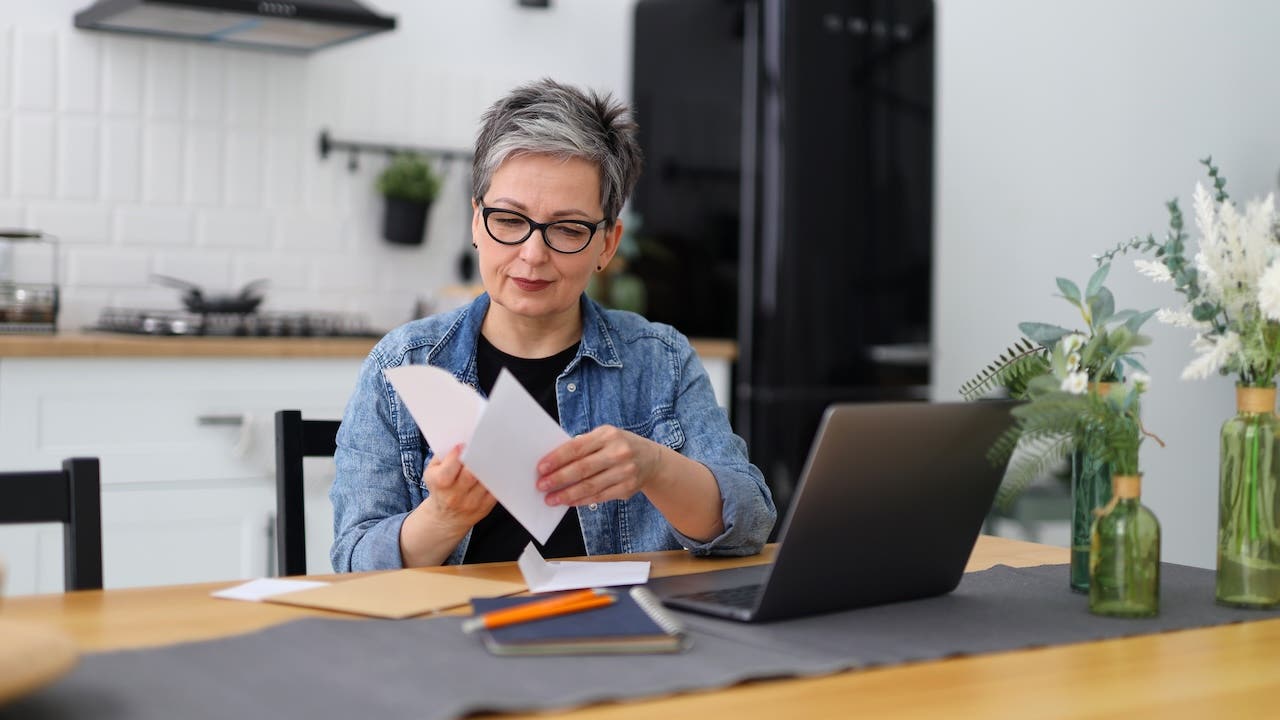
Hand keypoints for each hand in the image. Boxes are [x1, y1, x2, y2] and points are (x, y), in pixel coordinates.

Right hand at [421, 444, 495, 532]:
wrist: (446, 516)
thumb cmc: (440, 488)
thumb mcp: (432, 472)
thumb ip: (443, 456)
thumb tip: (461, 442)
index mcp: (440, 484)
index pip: (449, 470)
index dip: (456, 456)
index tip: (463, 445)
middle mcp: (455, 496)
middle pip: (471, 474)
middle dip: (478, 457)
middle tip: (484, 444)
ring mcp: (472, 503)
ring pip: (486, 481)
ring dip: (491, 466)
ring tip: (495, 452)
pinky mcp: (485, 507)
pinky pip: (495, 490)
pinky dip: (498, 477)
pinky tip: (499, 467)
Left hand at [535, 426, 664, 506]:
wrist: (651, 460)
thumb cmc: (619, 446)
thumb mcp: (605, 437)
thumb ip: (583, 446)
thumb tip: (554, 463)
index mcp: (608, 435)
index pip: (577, 447)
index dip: (557, 458)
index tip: (541, 467)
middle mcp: (618, 452)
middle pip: (583, 468)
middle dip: (559, 478)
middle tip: (542, 485)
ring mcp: (624, 471)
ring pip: (590, 486)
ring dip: (567, 494)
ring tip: (551, 499)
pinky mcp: (627, 488)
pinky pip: (599, 496)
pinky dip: (582, 500)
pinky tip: (569, 502)